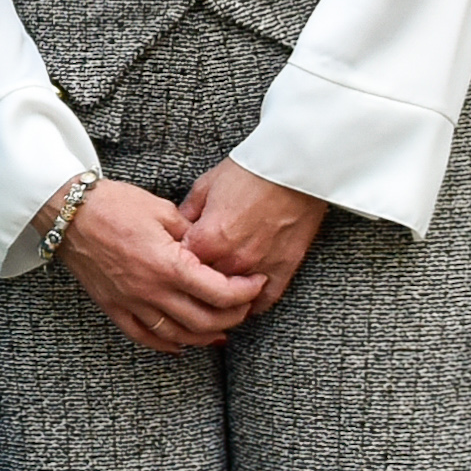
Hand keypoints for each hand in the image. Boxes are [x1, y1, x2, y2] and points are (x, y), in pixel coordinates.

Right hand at [54, 179, 264, 355]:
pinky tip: (181, 345)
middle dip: (233, 317)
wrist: (69, 214)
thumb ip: (191, 235)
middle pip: (204, 321)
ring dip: (205, 337)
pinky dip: (167, 345)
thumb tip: (211, 250)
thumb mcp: (162, 210)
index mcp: (168, 264)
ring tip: (222, 330)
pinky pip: (145, 337)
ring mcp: (131, 303)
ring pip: (178, 336)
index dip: (245, 292)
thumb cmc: (114, 204)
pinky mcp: (114, 308)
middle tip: (245, 307)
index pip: (219, 292)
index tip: (255, 284)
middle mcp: (151, 290)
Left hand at [175, 160, 329, 309]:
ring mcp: (258, 268)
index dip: (178, 265)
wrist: (295, 166)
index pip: (180, 269)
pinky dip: (253, 303)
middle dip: (199, 282)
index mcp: (206, 240)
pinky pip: (264, 301)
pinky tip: (245, 299)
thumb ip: (186, 214)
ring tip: (219, 290)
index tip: (179, 261)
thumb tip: (175, 231)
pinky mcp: (283, 269)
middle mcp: (230, 260)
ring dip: (224, 296)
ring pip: (233, 300)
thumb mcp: (206, 186)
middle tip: (197, 277)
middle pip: (205, 287)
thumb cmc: (249, 171)